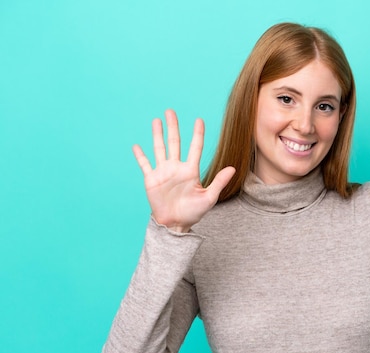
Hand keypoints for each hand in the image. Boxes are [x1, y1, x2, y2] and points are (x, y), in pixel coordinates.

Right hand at [132, 109, 234, 232]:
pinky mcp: (151, 180)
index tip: (199, 120)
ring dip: (157, 135)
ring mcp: (163, 172)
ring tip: (157, 120)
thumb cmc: (193, 213)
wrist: (176, 224)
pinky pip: (145, 165)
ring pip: (159, 149)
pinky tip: (137, 146)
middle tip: (171, 111)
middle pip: (174, 143)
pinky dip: (140, 156)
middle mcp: (176, 168)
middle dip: (173, 127)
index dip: (197, 134)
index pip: (195, 147)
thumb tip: (233, 168)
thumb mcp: (209, 197)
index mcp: (191, 170)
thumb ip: (219, 182)